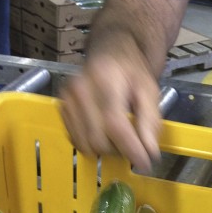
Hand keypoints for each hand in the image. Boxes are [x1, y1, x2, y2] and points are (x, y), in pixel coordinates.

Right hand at [59, 46, 163, 172]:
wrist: (110, 49)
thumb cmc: (131, 70)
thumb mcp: (150, 90)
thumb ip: (150, 121)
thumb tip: (149, 152)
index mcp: (106, 79)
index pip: (115, 124)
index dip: (131, 148)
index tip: (145, 163)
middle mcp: (81, 89)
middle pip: (99, 139)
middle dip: (119, 149)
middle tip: (134, 145)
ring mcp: (67, 99)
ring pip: (86, 144)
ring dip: (105, 149)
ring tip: (119, 137)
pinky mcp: (61, 108)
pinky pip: (76, 140)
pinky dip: (91, 143)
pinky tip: (103, 132)